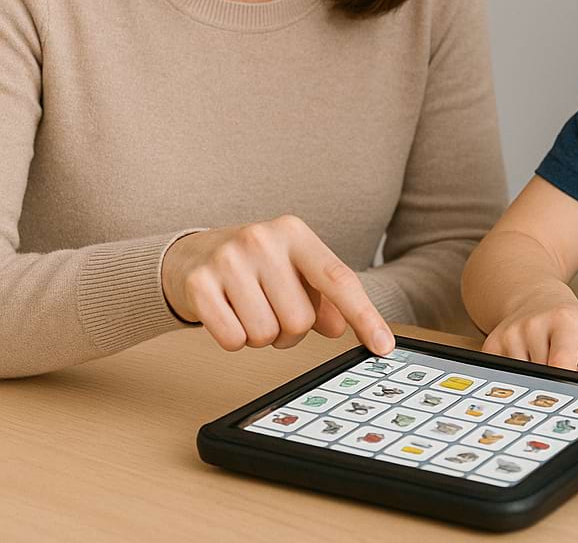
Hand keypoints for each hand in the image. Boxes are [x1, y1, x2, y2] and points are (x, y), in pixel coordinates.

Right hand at [160, 215, 394, 354]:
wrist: (193, 253)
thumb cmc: (255, 265)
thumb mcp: (295, 269)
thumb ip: (325, 297)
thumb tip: (340, 327)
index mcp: (296, 233)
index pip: (338, 279)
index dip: (364, 316)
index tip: (383, 346)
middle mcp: (264, 240)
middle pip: (300, 321)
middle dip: (290, 330)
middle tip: (274, 310)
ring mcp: (229, 259)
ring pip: (266, 335)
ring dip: (261, 336)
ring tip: (249, 309)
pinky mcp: (199, 283)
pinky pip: (232, 340)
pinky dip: (234, 339)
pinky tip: (227, 313)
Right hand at [480, 287, 577, 375]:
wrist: (536, 298)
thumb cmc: (568, 321)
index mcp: (564, 321)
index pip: (561, 364)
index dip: (568, 383)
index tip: (572, 392)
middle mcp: (533, 325)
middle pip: (542, 376)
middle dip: (554, 384)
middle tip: (561, 373)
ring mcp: (510, 334)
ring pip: (523, 381)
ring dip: (534, 382)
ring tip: (543, 363)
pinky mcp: (492, 344)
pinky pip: (505, 378)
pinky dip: (517, 379)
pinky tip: (526, 362)